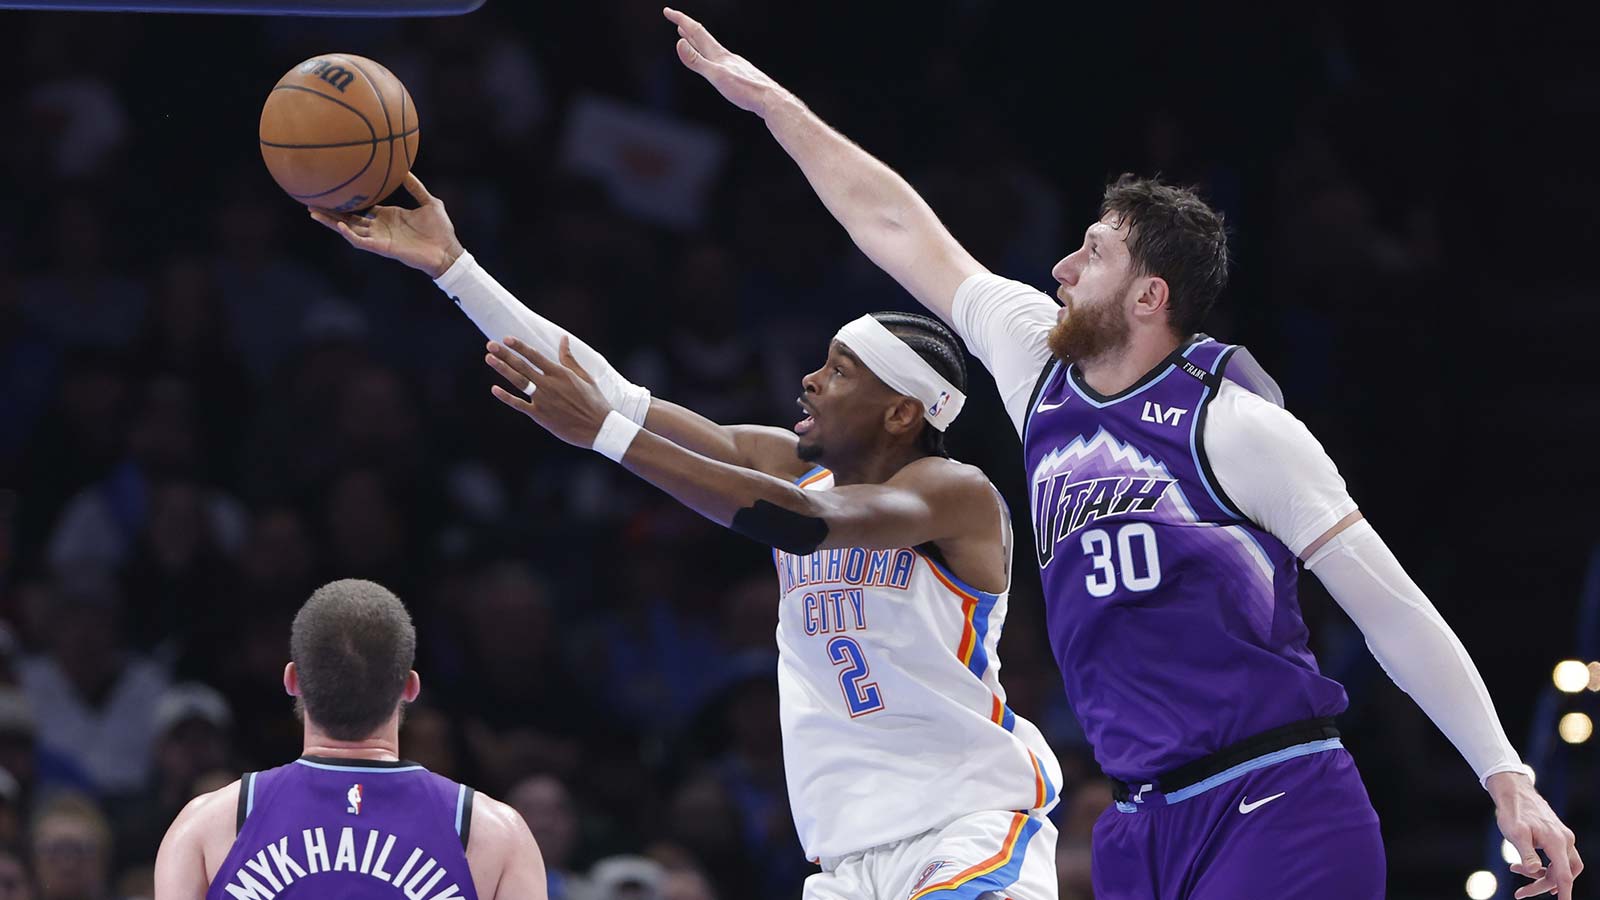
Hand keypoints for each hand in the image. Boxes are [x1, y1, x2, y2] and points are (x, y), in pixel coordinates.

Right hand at [308, 173, 465, 277]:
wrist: (448, 251)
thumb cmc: (440, 230)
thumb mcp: (428, 202)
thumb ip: (415, 187)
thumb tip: (406, 169)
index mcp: (387, 216)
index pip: (361, 208)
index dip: (346, 201)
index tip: (332, 189)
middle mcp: (379, 227)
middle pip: (348, 218)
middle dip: (330, 211)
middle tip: (310, 200)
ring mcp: (379, 238)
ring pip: (349, 230)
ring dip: (331, 223)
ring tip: (313, 212)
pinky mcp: (383, 248)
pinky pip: (362, 242)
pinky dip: (350, 235)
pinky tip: (340, 227)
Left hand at [485, 336, 611, 448]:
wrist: (599, 428)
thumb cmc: (595, 402)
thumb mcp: (585, 377)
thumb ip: (569, 359)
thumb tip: (564, 339)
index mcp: (560, 373)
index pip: (535, 355)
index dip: (519, 346)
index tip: (506, 338)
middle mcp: (549, 384)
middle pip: (522, 366)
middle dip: (505, 354)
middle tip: (490, 344)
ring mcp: (543, 400)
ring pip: (519, 381)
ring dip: (503, 369)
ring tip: (489, 359)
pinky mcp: (540, 415)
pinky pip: (519, 404)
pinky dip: (506, 397)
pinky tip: (494, 389)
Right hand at [664, 7, 788, 116]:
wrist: (770, 99)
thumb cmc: (745, 90)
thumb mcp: (716, 76)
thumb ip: (697, 61)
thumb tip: (679, 43)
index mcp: (718, 54)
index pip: (696, 31)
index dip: (680, 19)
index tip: (667, 11)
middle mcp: (725, 56)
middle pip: (702, 37)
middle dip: (686, 28)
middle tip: (675, 20)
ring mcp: (733, 65)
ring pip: (710, 49)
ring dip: (696, 41)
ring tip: (688, 37)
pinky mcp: (739, 75)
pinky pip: (718, 60)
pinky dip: (708, 56)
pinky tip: (713, 62)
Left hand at [1488, 772, 1582, 896]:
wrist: (1514, 791)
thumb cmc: (1513, 811)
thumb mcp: (1515, 833)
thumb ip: (1527, 854)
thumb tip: (1535, 871)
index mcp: (1557, 842)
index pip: (1565, 874)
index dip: (1566, 892)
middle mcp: (1565, 840)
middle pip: (1564, 873)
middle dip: (1544, 885)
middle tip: (1521, 892)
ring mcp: (1563, 837)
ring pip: (1561, 866)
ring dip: (1543, 875)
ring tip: (1516, 870)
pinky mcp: (1557, 836)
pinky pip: (1556, 858)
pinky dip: (1542, 865)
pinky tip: (1523, 865)